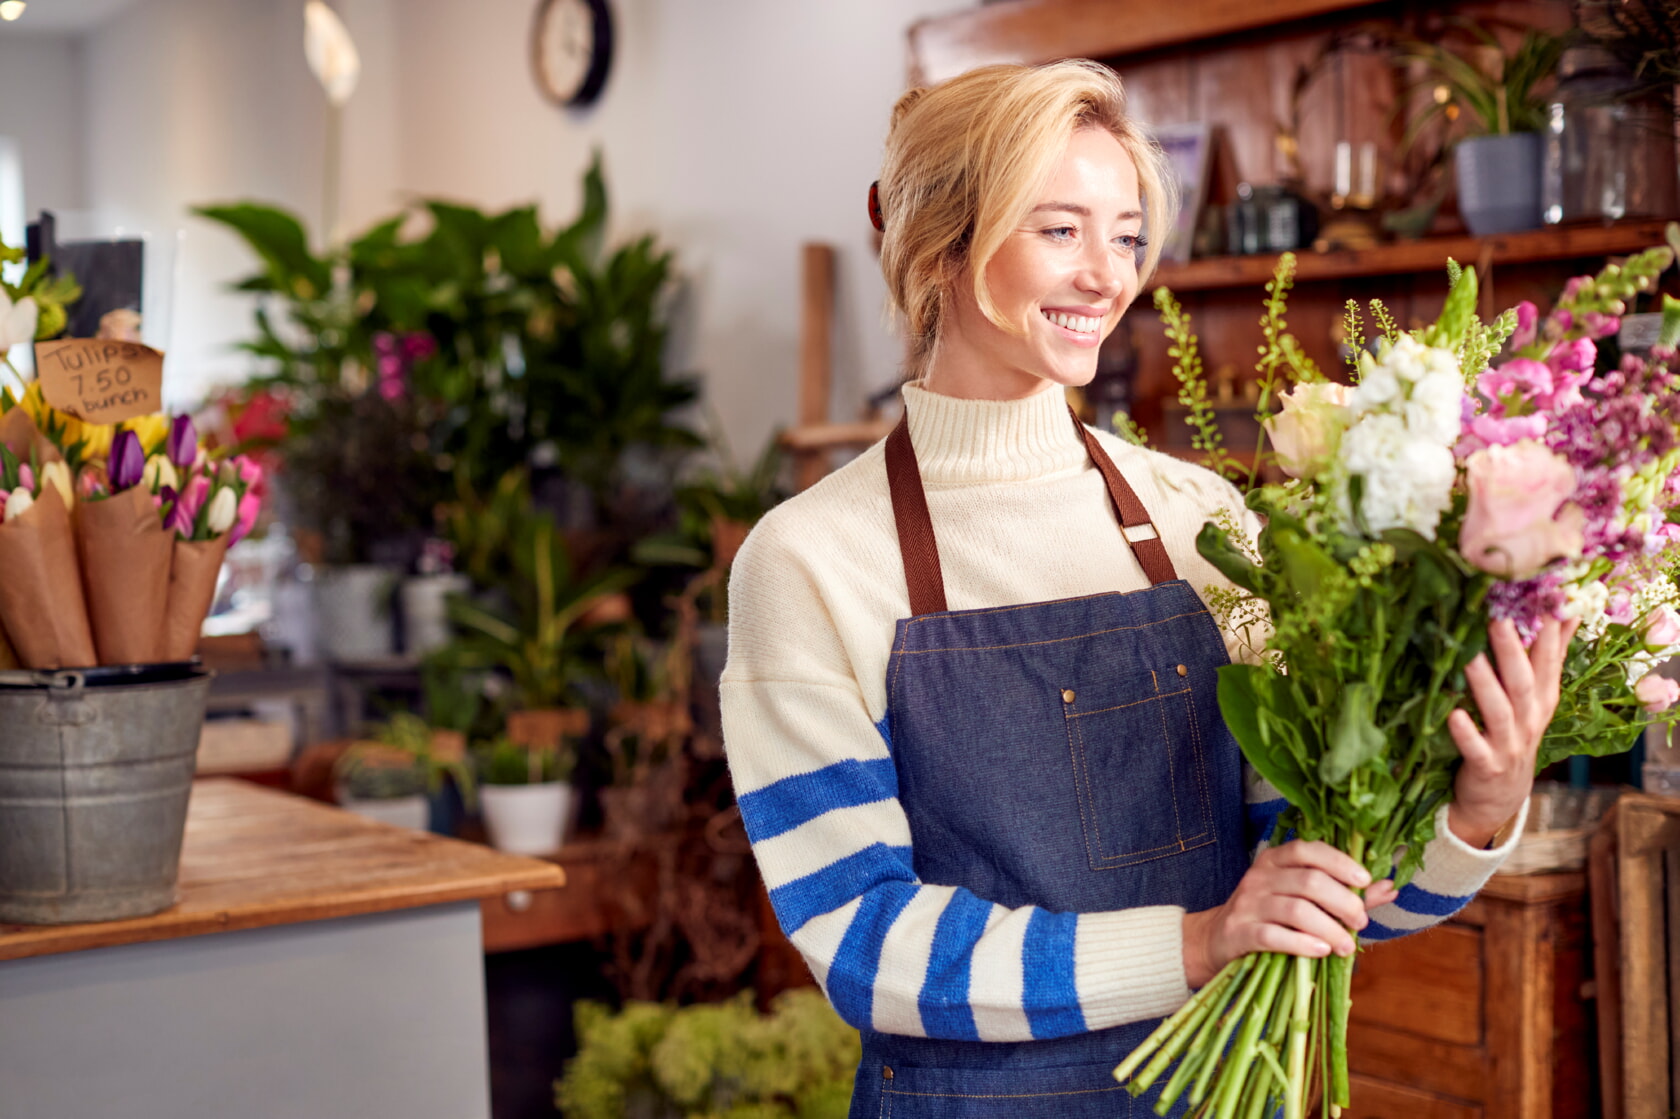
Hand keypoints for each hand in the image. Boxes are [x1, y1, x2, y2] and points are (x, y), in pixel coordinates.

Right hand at [1181, 840, 1399, 986]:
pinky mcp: (1239, 932)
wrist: (1217, 939)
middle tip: (1361, 922)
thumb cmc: (1269, 916)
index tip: (1365, 881)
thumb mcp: (1301, 898)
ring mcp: (1247, 904)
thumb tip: (1390, 887)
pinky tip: (1320, 951)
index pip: (1307, 850)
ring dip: (1329, 929)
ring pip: (1296, 910)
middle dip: (1343, 903)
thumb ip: (1344, 892)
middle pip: (1309, 882)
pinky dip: (1301, 944)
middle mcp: (1259, 877)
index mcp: (1275, 860)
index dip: (1339, 862)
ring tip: (1347, 947)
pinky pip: (1273, 935)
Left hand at [1446, 616, 1578, 848]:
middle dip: (1511, 649)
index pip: (1549, 659)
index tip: (1543, 596)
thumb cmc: (1513, 733)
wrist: (1500, 797)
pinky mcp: (1487, 766)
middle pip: (1523, 680)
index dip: (1548, 630)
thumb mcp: (1535, 697)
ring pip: (1500, 711)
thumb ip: (1547, 655)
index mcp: (1542, 698)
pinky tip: (1454, 715)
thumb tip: (1565, 611)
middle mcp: (1530, 718)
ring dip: (1485, 684)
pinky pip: (1476, 748)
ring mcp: (1510, 744)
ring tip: (1469, 657)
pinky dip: (1466, 733)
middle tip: (1497, 616)